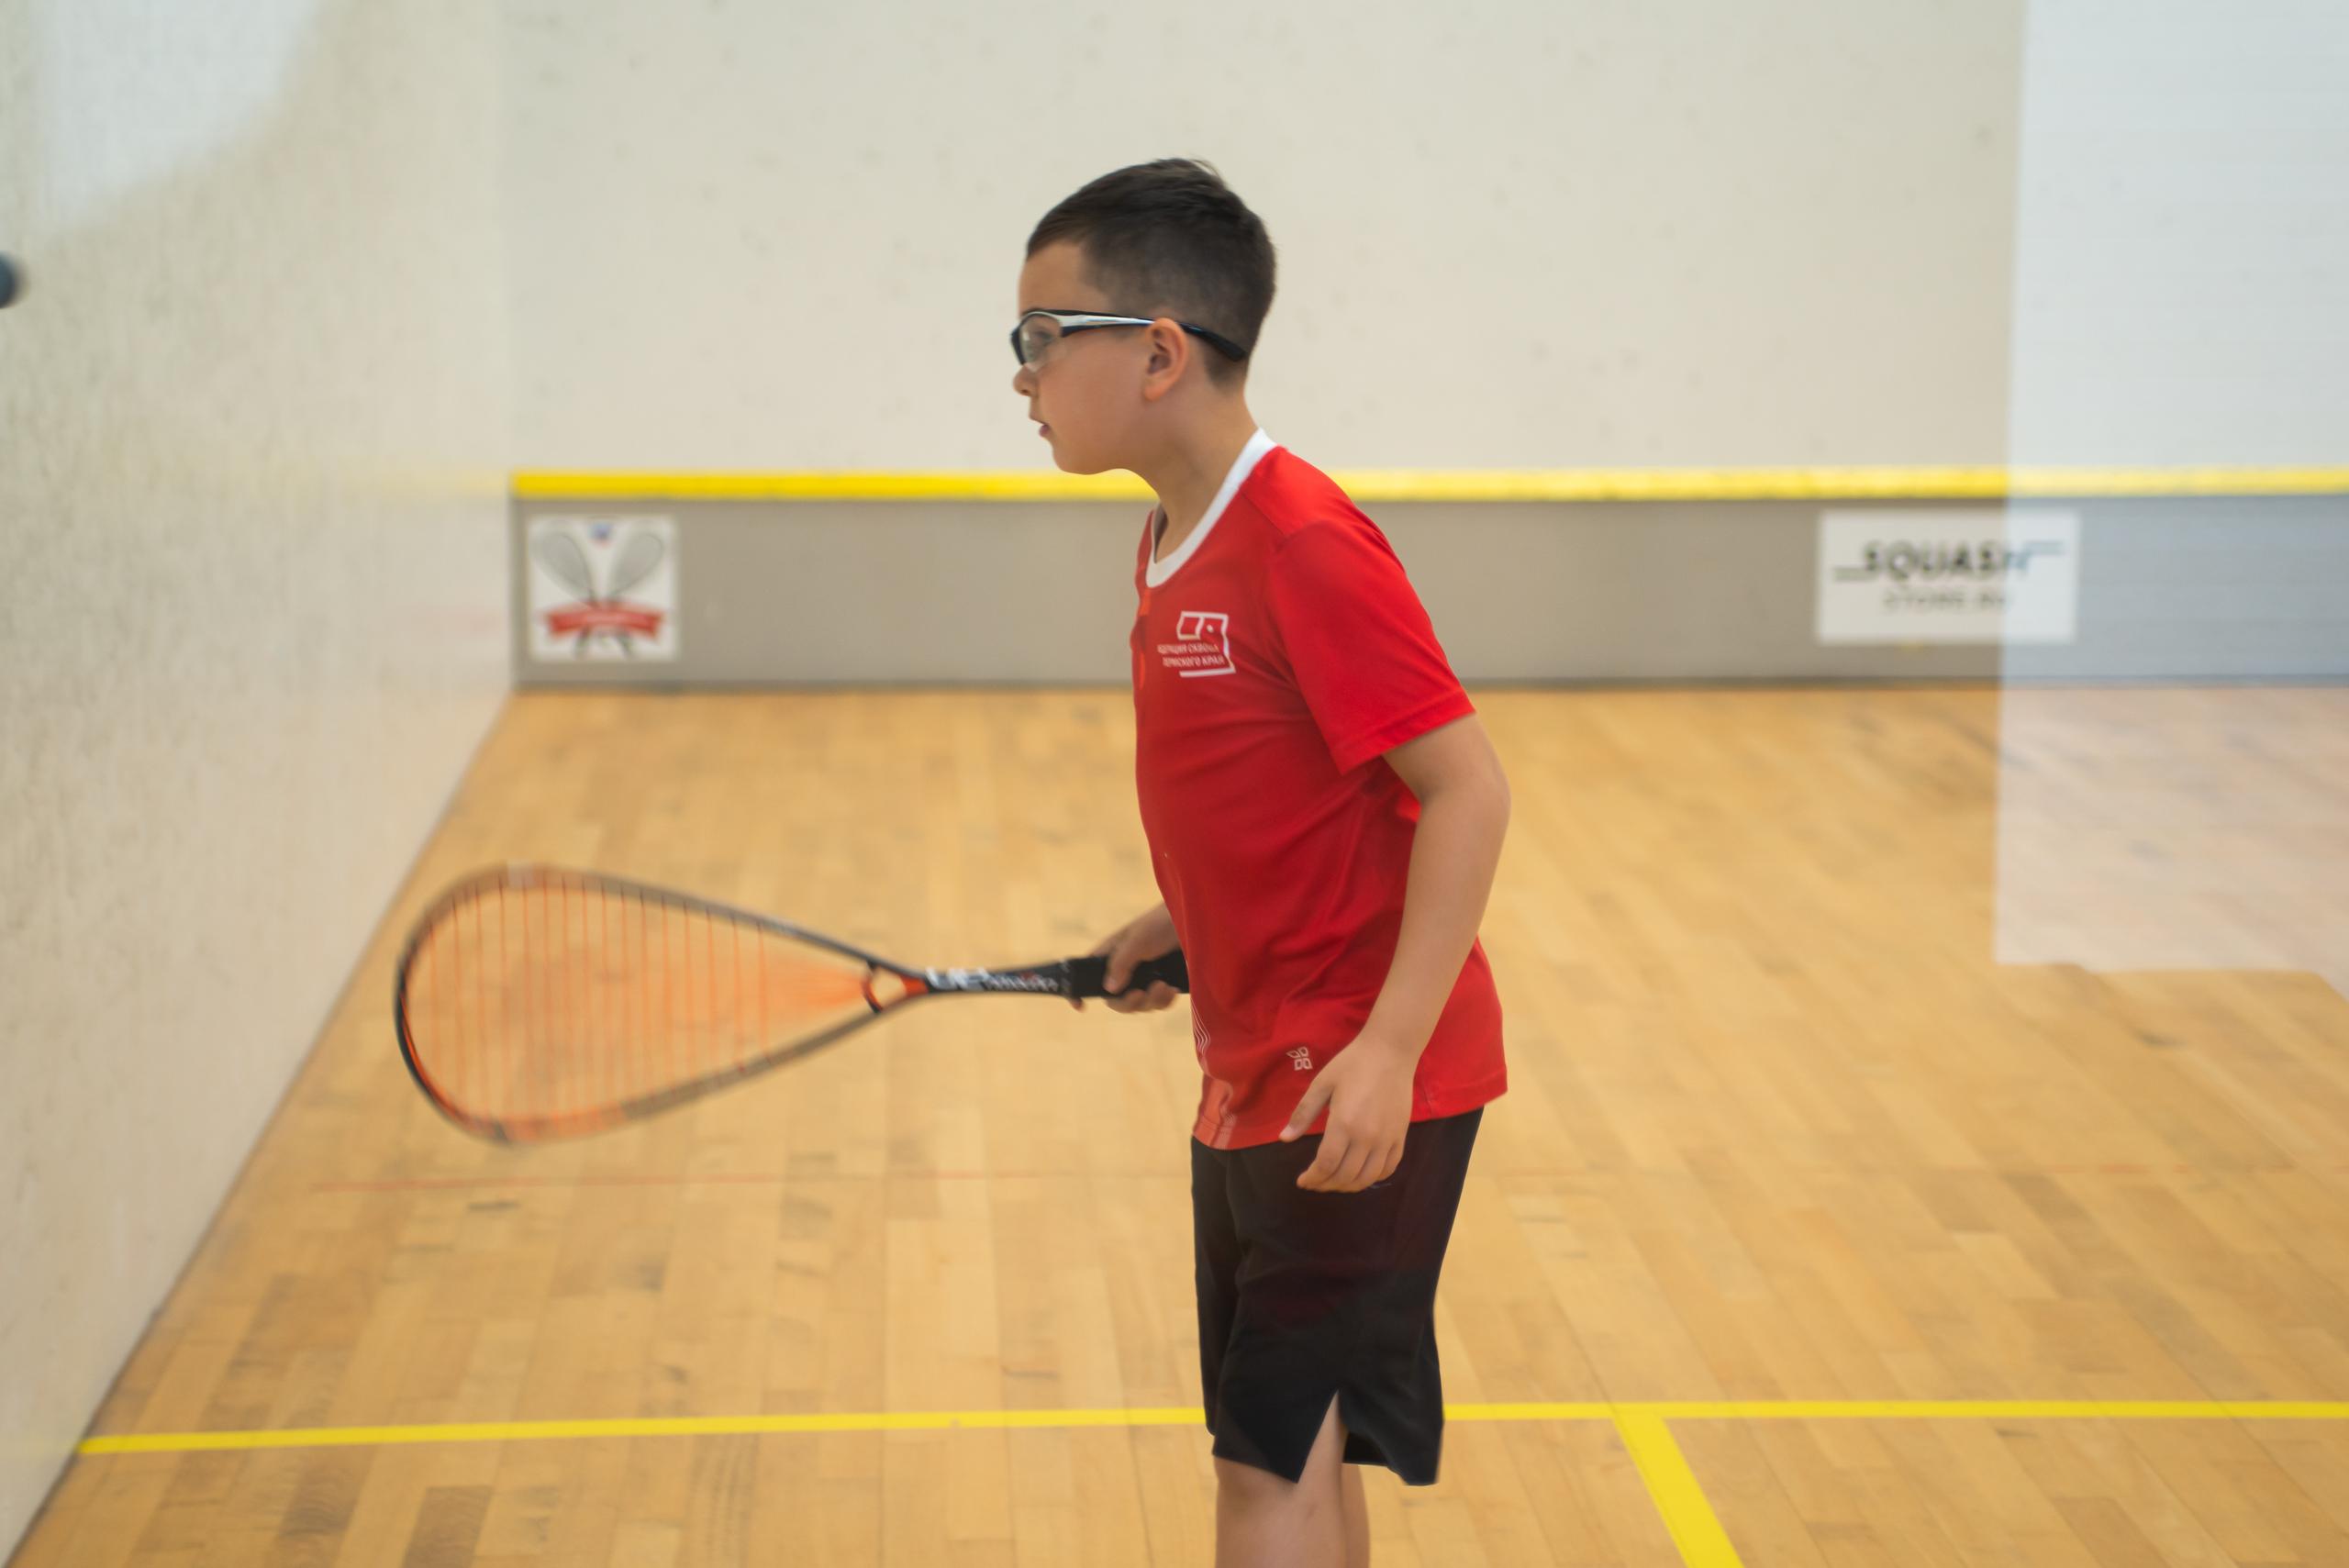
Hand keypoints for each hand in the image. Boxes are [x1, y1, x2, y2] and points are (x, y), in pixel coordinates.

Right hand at [1073, 902, 1181, 1013]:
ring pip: (1139, 1004)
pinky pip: (1157, 1004)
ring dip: (1150, 1001)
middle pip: (1114, 999)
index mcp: (1112, 953)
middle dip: (1127, 1002)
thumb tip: (1107, 989)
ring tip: (1164, 985)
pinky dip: (1163, 1001)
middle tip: (1140, 994)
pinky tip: (1172, 989)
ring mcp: (1145, 977)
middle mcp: (1125, 967)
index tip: (1080, 1006)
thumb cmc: (1162, 923)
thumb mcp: (1138, 940)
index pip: (1087, 973)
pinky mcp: (1163, 983)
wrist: (1196, 921)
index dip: (1079, 990)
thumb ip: (1121, 963)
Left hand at [1280, 1036, 1416, 1191]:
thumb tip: (1284, 1138)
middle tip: (1315, 1182)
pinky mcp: (1401, 1136)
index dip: (1312, 1178)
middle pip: (1346, 1176)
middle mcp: (1367, 1137)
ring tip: (1335, 1182)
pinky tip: (1361, 1175)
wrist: (1390, 1051)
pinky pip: (1389, 1168)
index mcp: (1343, 1124)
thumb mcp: (1322, 1084)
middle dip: (1326, 1185)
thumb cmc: (1352, 1064)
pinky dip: (1373, 1178)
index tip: (1302, 1181)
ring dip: (1349, 1186)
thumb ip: (1303, 1113)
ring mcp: (1387, 1139)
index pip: (1326, 1165)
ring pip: (1368, 1178)